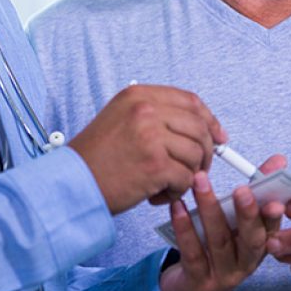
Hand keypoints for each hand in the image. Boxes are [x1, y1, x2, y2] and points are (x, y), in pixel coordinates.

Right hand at [68, 84, 224, 213]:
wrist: (72, 183)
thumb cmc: (95, 158)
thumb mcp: (122, 120)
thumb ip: (157, 116)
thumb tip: (200, 127)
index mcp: (138, 96)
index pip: (190, 100)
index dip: (209, 119)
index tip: (218, 136)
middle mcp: (146, 110)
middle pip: (199, 127)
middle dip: (206, 151)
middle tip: (196, 168)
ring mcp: (151, 136)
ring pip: (196, 154)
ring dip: (188, 174)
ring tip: (167, 184)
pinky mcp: (155, 164)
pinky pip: (186, 178)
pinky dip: (177, 191)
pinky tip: (158, 194)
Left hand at [160, 155, 287, 290]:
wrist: (190, 283)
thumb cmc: (216, 245)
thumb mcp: (237, 219)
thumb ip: (256, 189)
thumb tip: (278, 161)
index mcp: (259, 246)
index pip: (271, 230)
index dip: (273, 216)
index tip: (274, 201)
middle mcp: (245, 263)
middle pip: (251, 240)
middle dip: (247, 214)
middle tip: (241, 190)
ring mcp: (223, 274)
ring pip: (219, 242)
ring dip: (210, 209)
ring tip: (199, 183)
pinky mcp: (199, 280)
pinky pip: (192, 253)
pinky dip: (185, 228)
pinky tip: (177, 207)